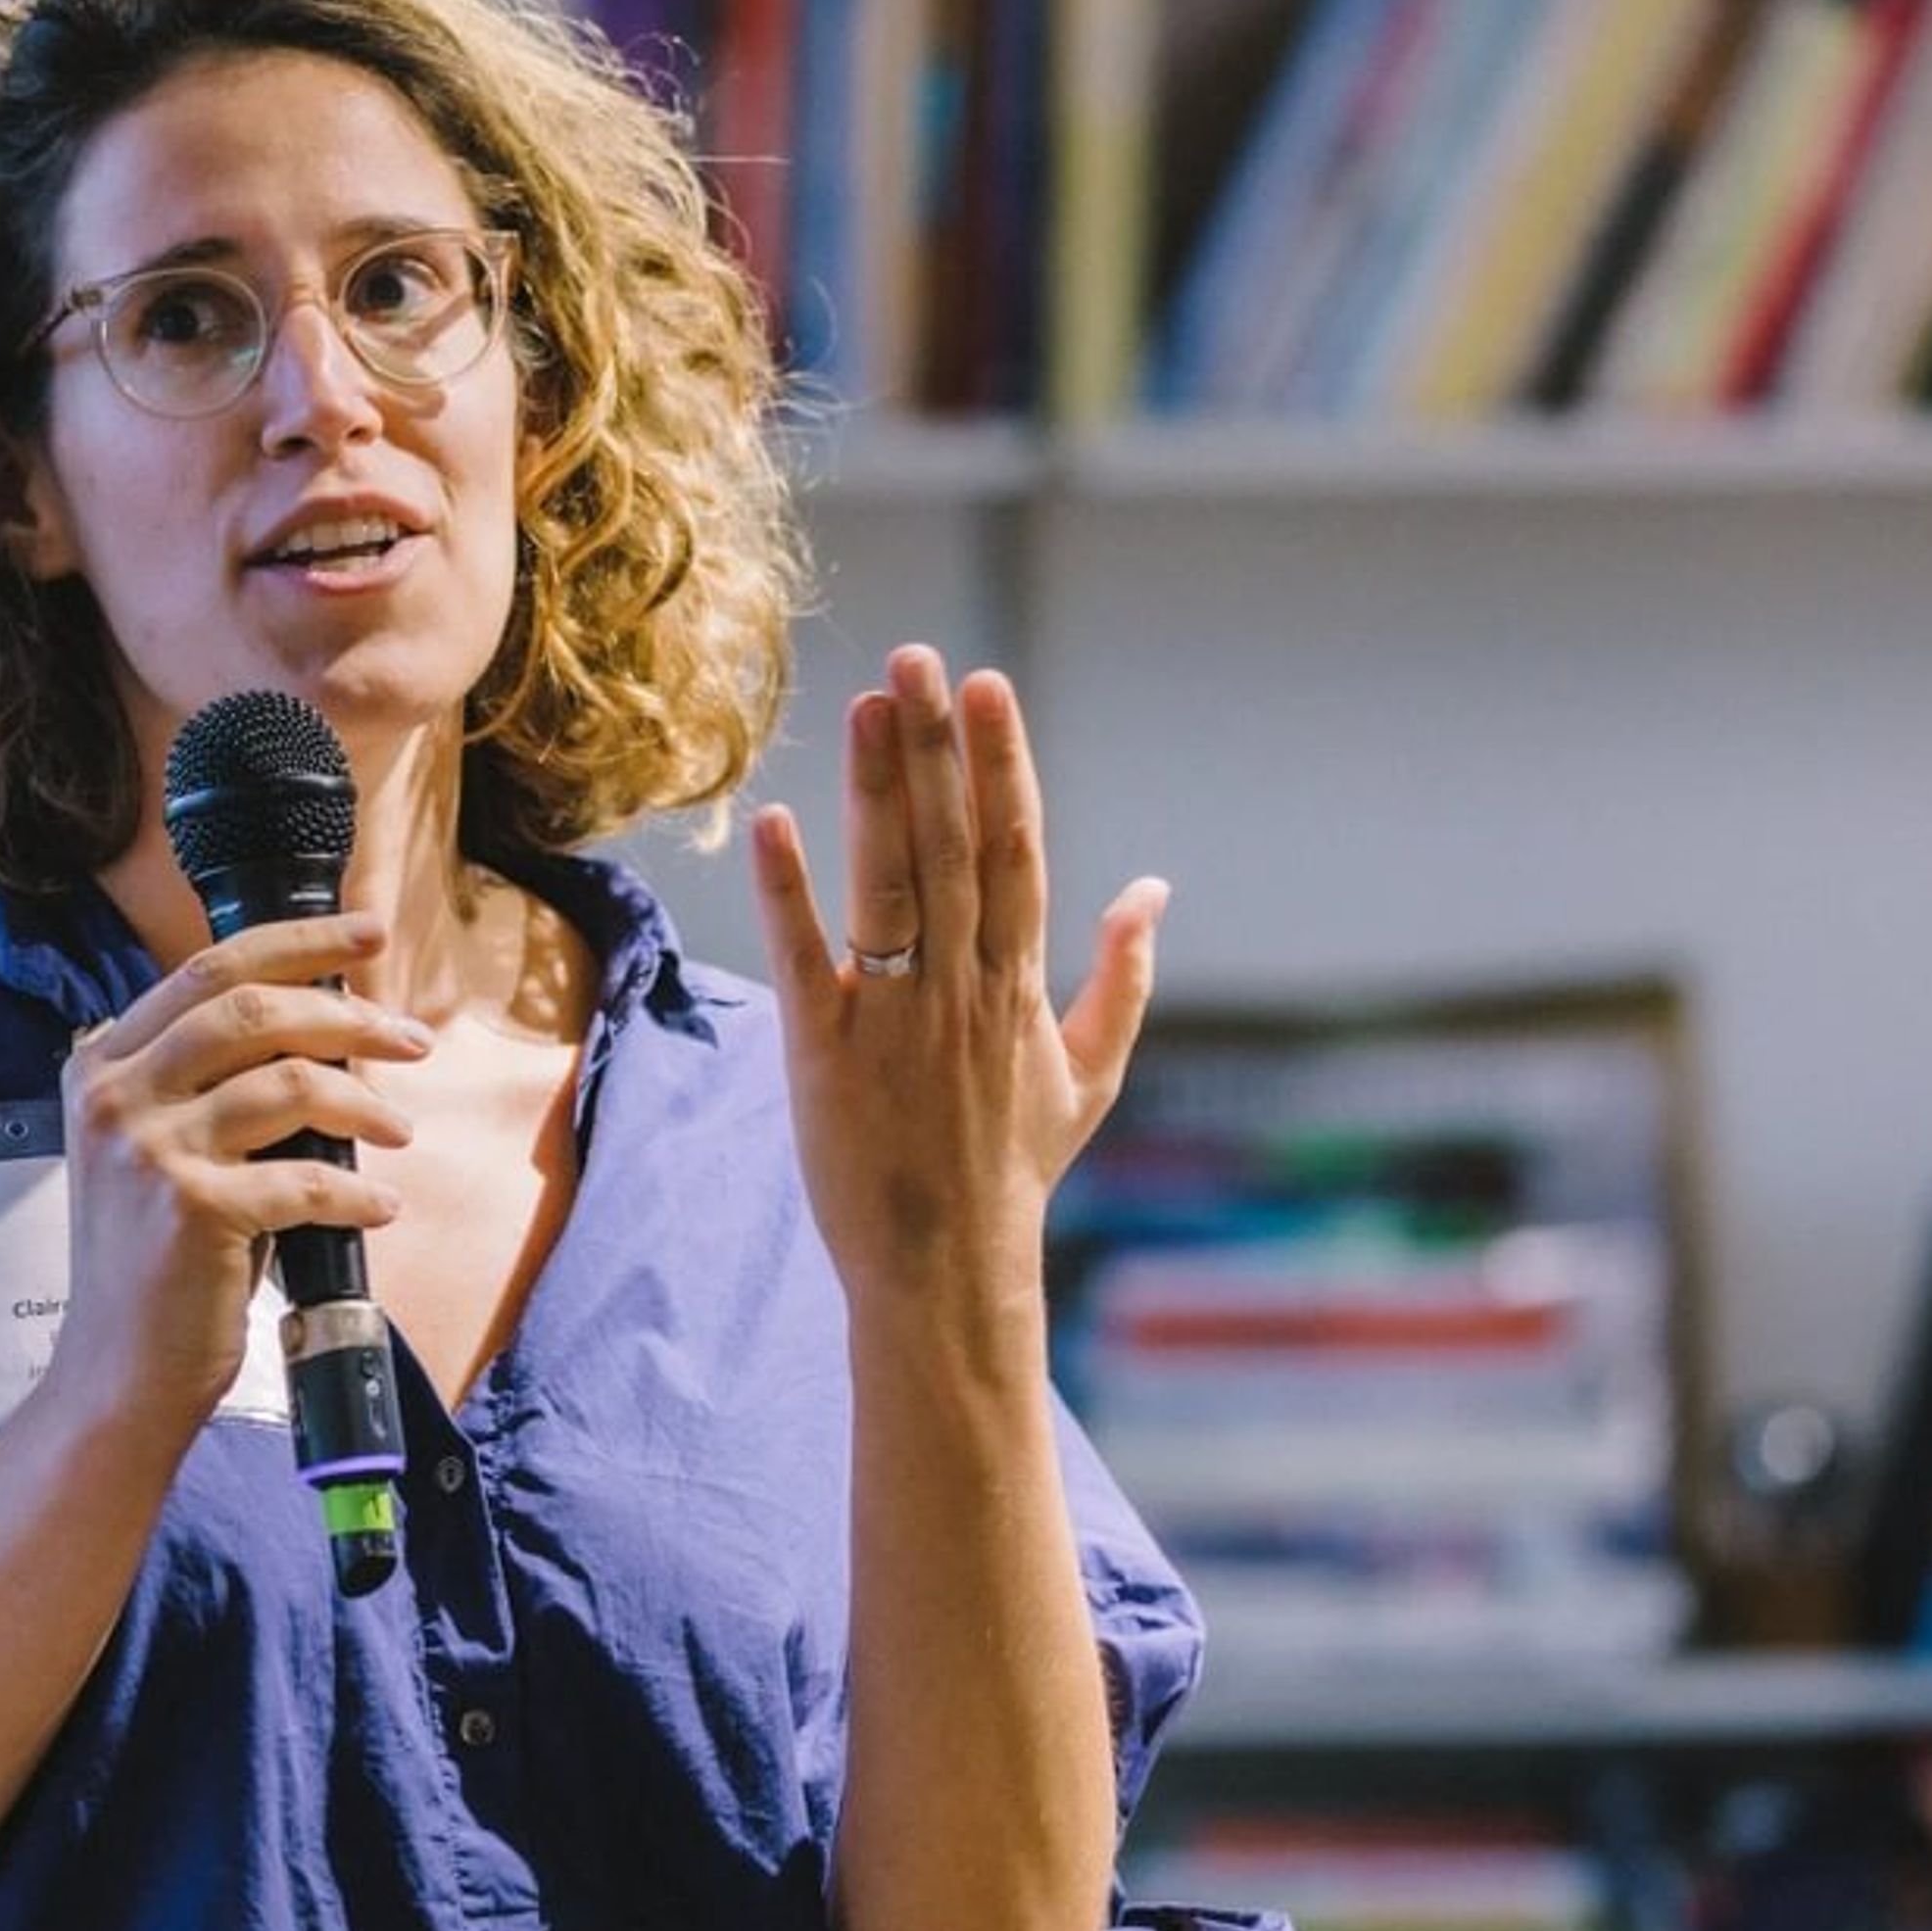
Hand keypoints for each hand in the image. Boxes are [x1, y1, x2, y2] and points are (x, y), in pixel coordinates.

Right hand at [39, 912, 428, 1441]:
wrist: (118, 1371)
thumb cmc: (156, 1261)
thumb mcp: (153, 1149)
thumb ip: (207, 1083)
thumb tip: (324, 1029)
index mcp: (102, 1065)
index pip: (209, 968)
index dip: (299, 942)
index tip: (368, 935)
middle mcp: (115, 1096)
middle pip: (252, 1008)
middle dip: (348, 1013)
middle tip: (412, 1038)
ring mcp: (150, 1151)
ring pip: (287, 1082)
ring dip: (363, 1102)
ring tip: (396, 1131)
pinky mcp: (193, 1210)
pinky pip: (307, 1178)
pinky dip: (356, 1194)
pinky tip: (378, 1209)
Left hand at [748, 647, 1164, 1308]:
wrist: (948, 1272)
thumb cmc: (1015, 1171)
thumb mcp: (1091, 1075)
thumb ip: (1124, 977)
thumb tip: (1152, 887)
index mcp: (1021, 984)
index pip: (1016, 850)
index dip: (1001, 764)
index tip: (987, 686)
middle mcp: (964, 988)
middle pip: (953, 846)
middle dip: (938, 748)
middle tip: (917, 658)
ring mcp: (895, 1019)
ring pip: (892, 884)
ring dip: (881, 791)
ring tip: (867, 704)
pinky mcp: (825, 1054)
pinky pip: (809, 958)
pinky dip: (793, 891)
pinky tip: (780, 821)